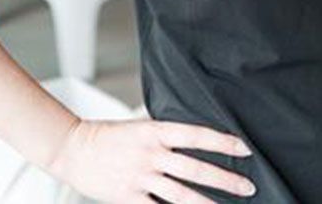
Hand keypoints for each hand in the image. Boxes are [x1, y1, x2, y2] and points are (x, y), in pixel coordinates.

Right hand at [48, 117, 256, 202]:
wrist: (74, 149)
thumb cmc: (109, 135)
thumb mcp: (140, 125)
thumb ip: (164, 133)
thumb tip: (193, 138)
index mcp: (155, 131)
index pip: (197, 135)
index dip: (223, 142)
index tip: (244, 148)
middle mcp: (151, 154)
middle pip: (195, 169)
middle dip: (225, 180)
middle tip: (248, 188)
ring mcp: (140, 177)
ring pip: (181, 195)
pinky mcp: (128, 198)